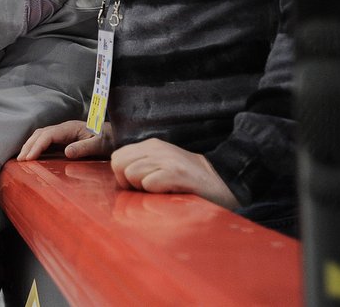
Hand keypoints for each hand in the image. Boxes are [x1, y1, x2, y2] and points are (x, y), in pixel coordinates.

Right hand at [17, 119, 112, 160]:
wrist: (115, 136)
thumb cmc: (108, 140)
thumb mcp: (99, 145)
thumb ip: (84, 148)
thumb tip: (66, 152)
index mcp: (70, 128)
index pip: (48, 135)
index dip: (37, 146)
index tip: (29, 158)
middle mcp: (64, 128)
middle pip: (40, 133)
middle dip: (29, 145)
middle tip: (20, 160)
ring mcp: (63, 133)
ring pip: (41, 135)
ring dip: (30, 145)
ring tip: (21, 159)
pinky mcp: (64, 139)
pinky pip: (46, 141)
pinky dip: (36, 147)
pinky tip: (32, 156)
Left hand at [109, 138, 239, 208]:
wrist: (222, 182)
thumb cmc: (187, 181)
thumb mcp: (160, 166)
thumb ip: (140, 168)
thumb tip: (119, 182)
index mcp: (150, 146)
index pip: (116, 157)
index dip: (122, 176)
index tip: (139, 186)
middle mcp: (156, 148)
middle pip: (119, 164)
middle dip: (128, 182)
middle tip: (148, 190)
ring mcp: (166, 159)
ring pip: (131, 173)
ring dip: (142, 188)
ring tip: (161, 191)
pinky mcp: (177, 172)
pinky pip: (149, 182)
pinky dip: (155, 192)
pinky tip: (169, 193)